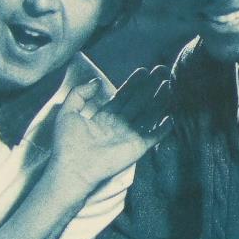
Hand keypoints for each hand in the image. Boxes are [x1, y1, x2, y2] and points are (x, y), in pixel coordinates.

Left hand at [49, 65, 172, 192]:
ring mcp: (129, 137)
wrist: (73, 168)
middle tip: (160, 72)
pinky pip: (153, 136)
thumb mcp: (67, 112)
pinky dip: (162, 128)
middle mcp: (119, 125)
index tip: (143, 71)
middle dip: (149, 87)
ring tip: (168, 85)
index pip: (122, 97)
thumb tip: (96, 81)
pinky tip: (171, 117)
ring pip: (147, 115)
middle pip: (137, 102)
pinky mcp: (136, 148)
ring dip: (158, 100)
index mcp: (104, 118)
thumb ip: (79, 93)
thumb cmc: (67, 143)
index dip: (132, 84)